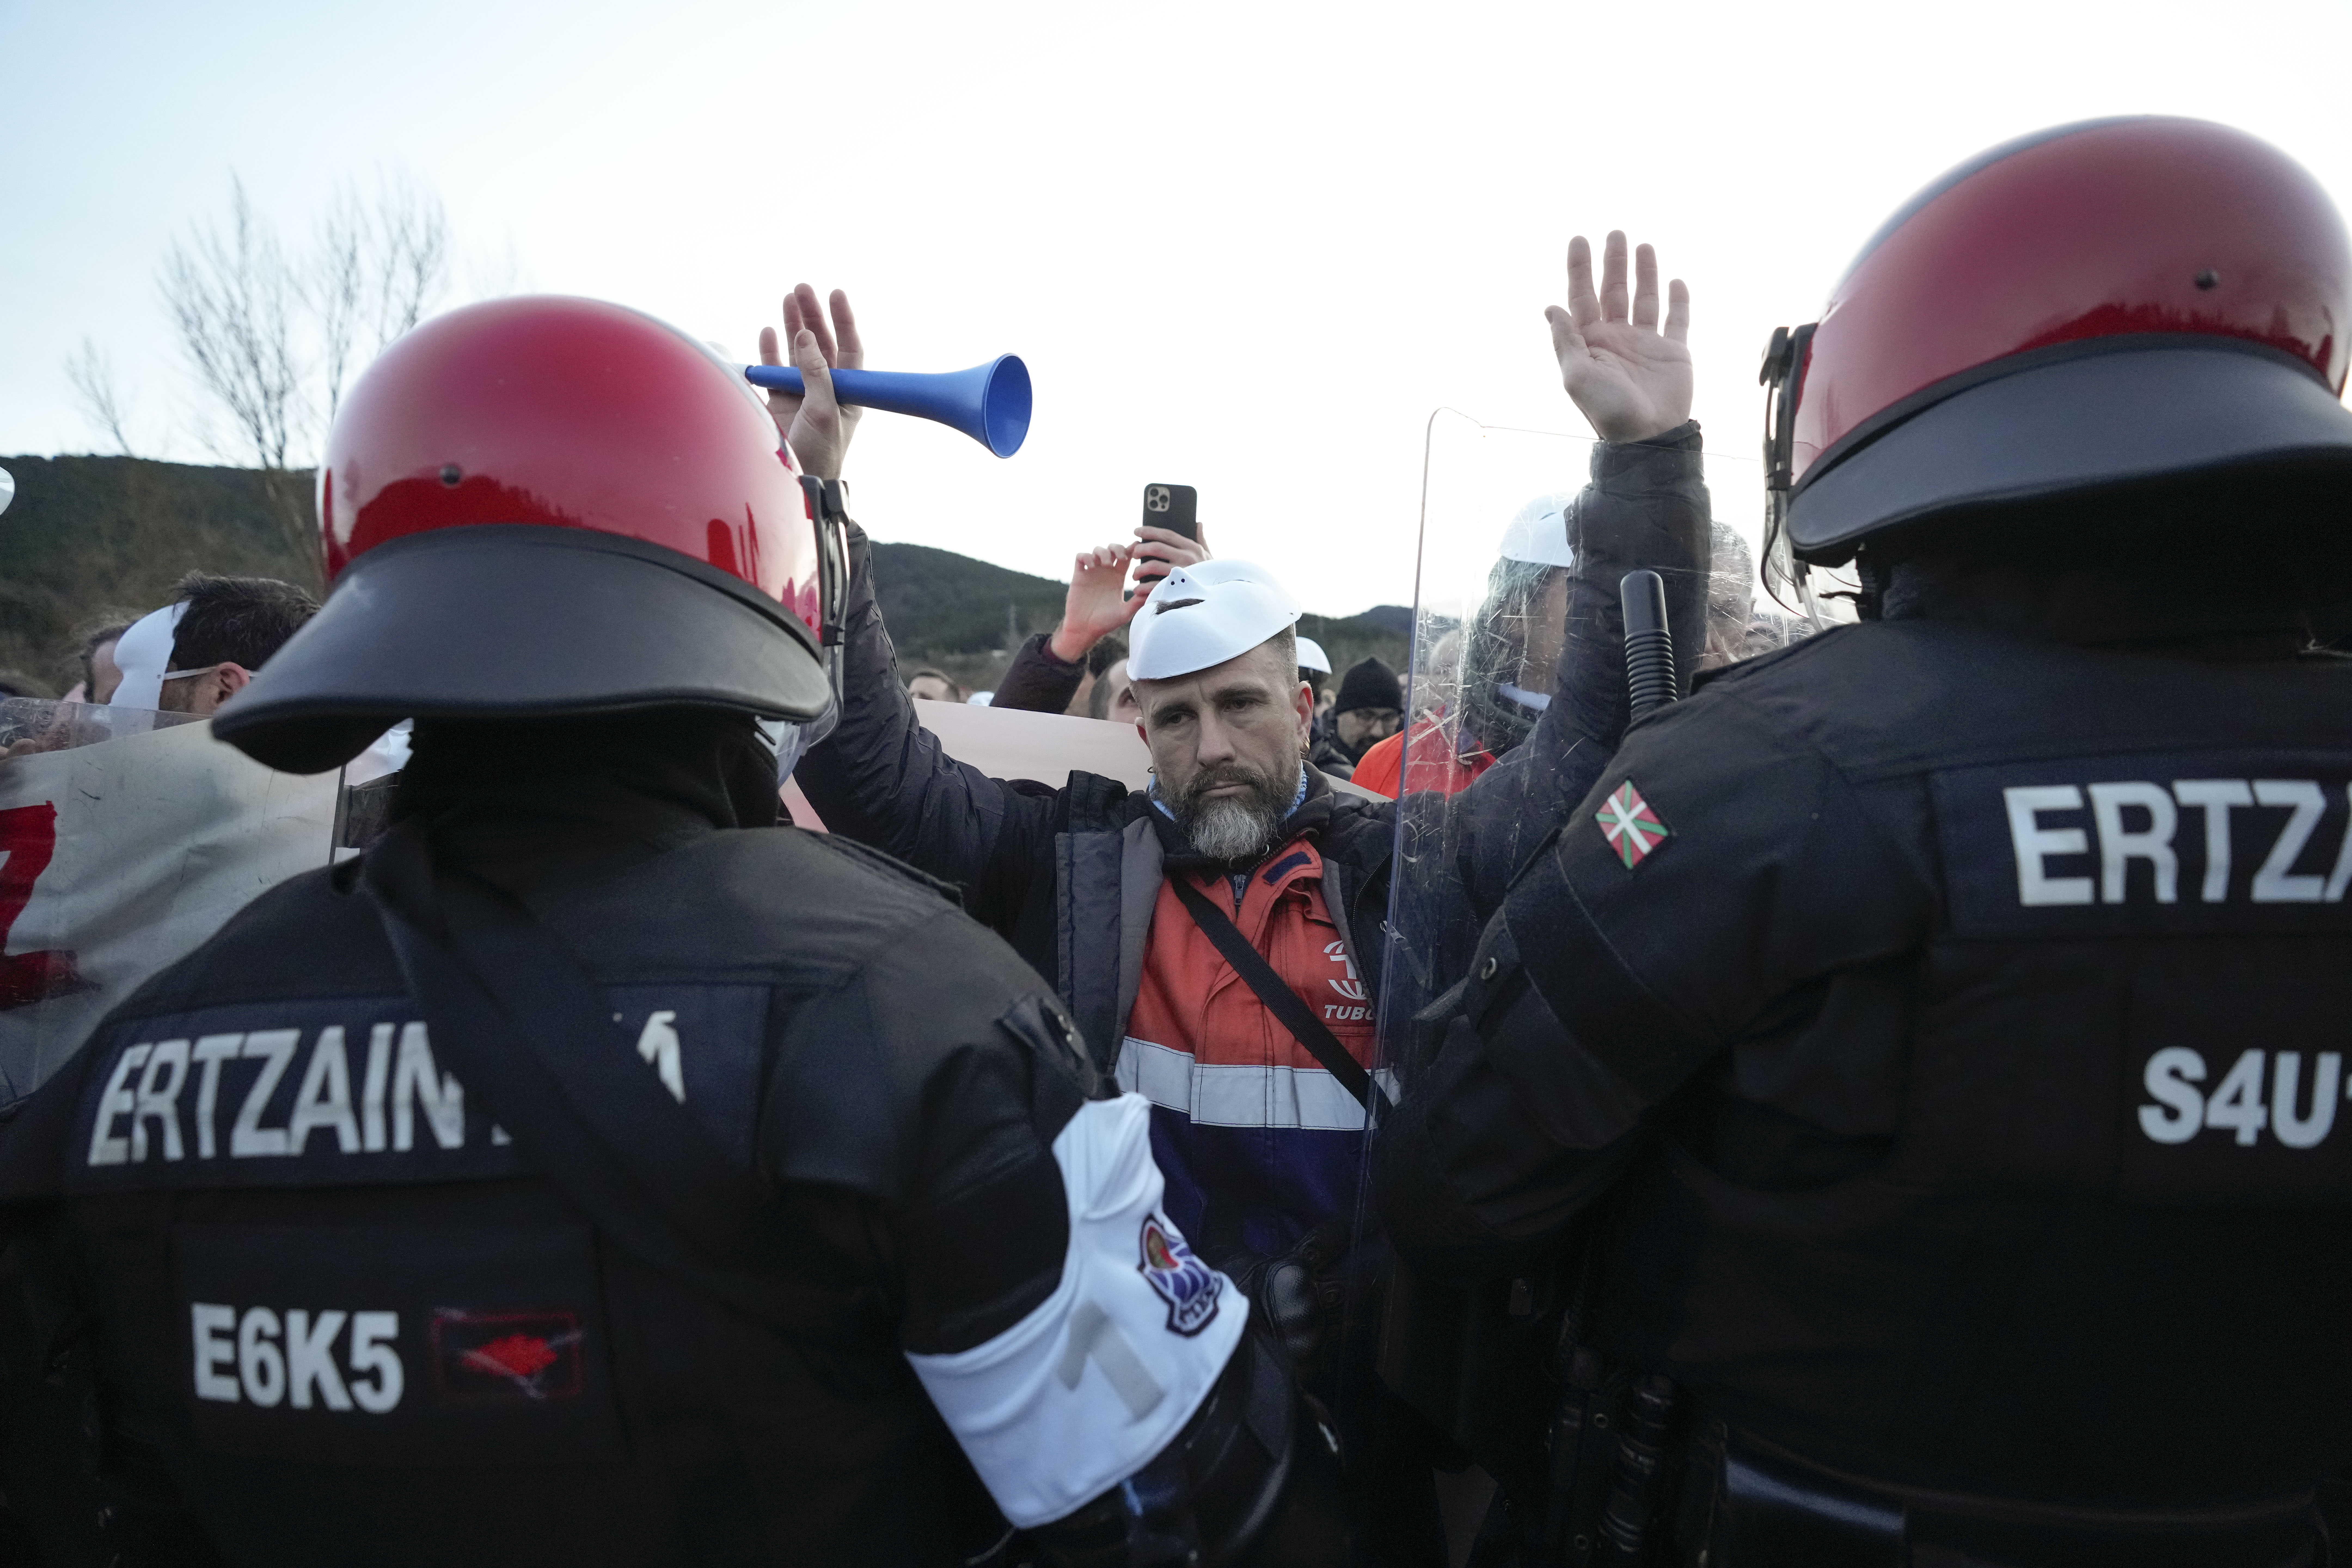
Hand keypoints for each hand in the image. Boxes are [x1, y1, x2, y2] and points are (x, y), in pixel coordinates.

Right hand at [758, 284, 862, 479]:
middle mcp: (825, 389)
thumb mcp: (824, 410)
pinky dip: (769, 351)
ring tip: (788, 299)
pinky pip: (774, 370)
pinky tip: (767, 332)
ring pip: (796, 352)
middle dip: (812, 316)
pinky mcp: (778, 403)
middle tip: (802, 289)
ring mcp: (801, 394)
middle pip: (820, 344)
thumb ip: (816, 373)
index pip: (849, 348)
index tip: (835, 293)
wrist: (797, 481)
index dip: (843, 320)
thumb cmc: (819, 452)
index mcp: (847, 391)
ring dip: (791, 326)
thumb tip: (805, 338)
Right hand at [1049, 544, 1146, 662]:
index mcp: (1118, 578)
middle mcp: (1105, 572)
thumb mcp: (1125, 612)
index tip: (1137, 548)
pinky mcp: (1079, 575)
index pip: (1127, 557)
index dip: (1132, 549)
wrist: (1084, 629)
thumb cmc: (1105, 622)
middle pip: (1113, 548)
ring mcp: (1091, 572)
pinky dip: (1086, 557)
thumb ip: (1137, 602)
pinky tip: (1091, 566)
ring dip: (1103, 552)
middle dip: (1118, 548)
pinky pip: (1081, 557)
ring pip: (1097, 550)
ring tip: (1106, 564)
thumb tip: (1153, 592)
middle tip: (1121, 557)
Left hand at [1128, 521, 1210, 587]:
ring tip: (1135, 575)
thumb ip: (1201, 540)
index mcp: (1192, 548)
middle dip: (1140, 549)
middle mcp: (1187, 558)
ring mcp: (1182, 573)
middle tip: (1134, 554)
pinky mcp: (1177, 588)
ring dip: (1139, 570)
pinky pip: (1154, 586)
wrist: (1218, 599)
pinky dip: (1143, 588)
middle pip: (1156, 547)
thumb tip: (1197, 523)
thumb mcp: (1208, 556)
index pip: (1167, 534)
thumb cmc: (1210, 575)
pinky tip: (1138, 590)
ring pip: (1152, 565)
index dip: (1149, 531)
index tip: (1136, 531)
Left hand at [1545, 232, 1691, 443]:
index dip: (1579, 269)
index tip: (1579, 239)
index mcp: (1590, 342)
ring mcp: (1645, 343)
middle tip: (1615, 233)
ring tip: (1643, 245)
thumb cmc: (1608, 410)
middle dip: (1612, 262)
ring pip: (1644, 298)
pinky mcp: (1673, 352)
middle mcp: (1616, 338)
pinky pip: (1677, 320)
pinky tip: (1675, 281)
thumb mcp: (1576, 376)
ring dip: (1643, 272)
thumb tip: (1550, 307)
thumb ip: (1565, 341)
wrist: (1648, 436)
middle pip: (1613, 291)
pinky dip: (1678, 300)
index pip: (1581, 297)